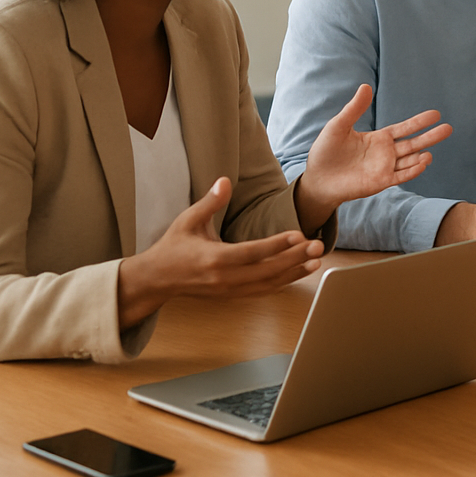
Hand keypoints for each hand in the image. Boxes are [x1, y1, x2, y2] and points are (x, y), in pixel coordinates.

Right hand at [118, 178, 324, 328]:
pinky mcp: (232, 295)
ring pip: (268, 284)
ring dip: (294, 273)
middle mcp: (224, 278)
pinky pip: (262, 291)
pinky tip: (298, 272)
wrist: (157, 280)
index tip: (299, 235)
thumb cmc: (173, 247)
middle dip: (295, 259)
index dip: (277, 245)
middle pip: (267, 271)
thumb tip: (225, 181)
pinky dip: (282, 283)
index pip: (252, 252)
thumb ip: (209, 202)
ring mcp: (229, 290)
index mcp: (214, 259)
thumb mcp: (187, 220)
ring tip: (316, 261)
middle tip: (318, 246)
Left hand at [297, 84, 452, 226]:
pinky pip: (400, 176)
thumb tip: (366, 86)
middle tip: (448, 128)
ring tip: (430, 152)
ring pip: (410, 161)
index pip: (404, 129)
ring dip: (421, 156)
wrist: (317, 178)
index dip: (419, 122)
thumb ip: (354, 108)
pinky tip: (422, 163)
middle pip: (413, 143)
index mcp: (378, 139)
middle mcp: (385, 153)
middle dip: (430, 137)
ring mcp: (384, 168)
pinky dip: (412, 170)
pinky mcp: (380, 182)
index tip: (435, 114)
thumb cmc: (325, 152)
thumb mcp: (339, 125)